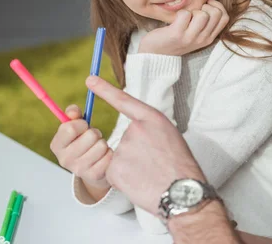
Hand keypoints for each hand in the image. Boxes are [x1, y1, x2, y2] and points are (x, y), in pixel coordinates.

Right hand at [50, 105, 112, 188]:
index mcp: (56, 145)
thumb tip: (73, 111)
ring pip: (102, 145)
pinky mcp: (94, 175)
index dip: (81, 123)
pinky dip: (109, 154)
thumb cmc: (82, 141)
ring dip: (103, 143)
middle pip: (90, 135)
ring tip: (97, 148)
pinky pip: (109, 156)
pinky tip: (102, 157)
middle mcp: (64, 159)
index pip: (70, 128)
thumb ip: (73, 114)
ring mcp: (78, 169)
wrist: (90, 169)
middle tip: (92, 139)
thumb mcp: (75, 126)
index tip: (84, 126)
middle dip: (95, 133)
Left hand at [85, 75, 204, 214]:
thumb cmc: (180, 164)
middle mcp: (134, 130)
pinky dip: (125, 179)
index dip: (105, 90)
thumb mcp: (170, 135)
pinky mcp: (114, 168)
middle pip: (125, 138)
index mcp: (151, 118)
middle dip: (135, 152)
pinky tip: (140, 182)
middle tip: (154, 163)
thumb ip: (150, 129)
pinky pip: (114, 172)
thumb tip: (133, 133)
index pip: (124, 100)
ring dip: (131, 167)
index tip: (90, 80)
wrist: (181, 191)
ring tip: (149, 174)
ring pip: (119, 157)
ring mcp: (122, 149)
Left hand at [138, 0, 229, 55]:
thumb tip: (210, 2)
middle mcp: (203, 39)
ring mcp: (190, 38)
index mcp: (209, 38)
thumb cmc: (176, 39)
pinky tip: (176, 19)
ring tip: (186, 16)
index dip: (217, 6)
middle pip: (216, 14)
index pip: (225, 18)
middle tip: (194, 11)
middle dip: (205, 6)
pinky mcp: (177, 34)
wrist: (155, 54)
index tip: (206, 5)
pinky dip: (180, 12)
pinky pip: (185, 14)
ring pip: (203, 14)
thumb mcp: (196, 35)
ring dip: (193, 10)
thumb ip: (206, 23)